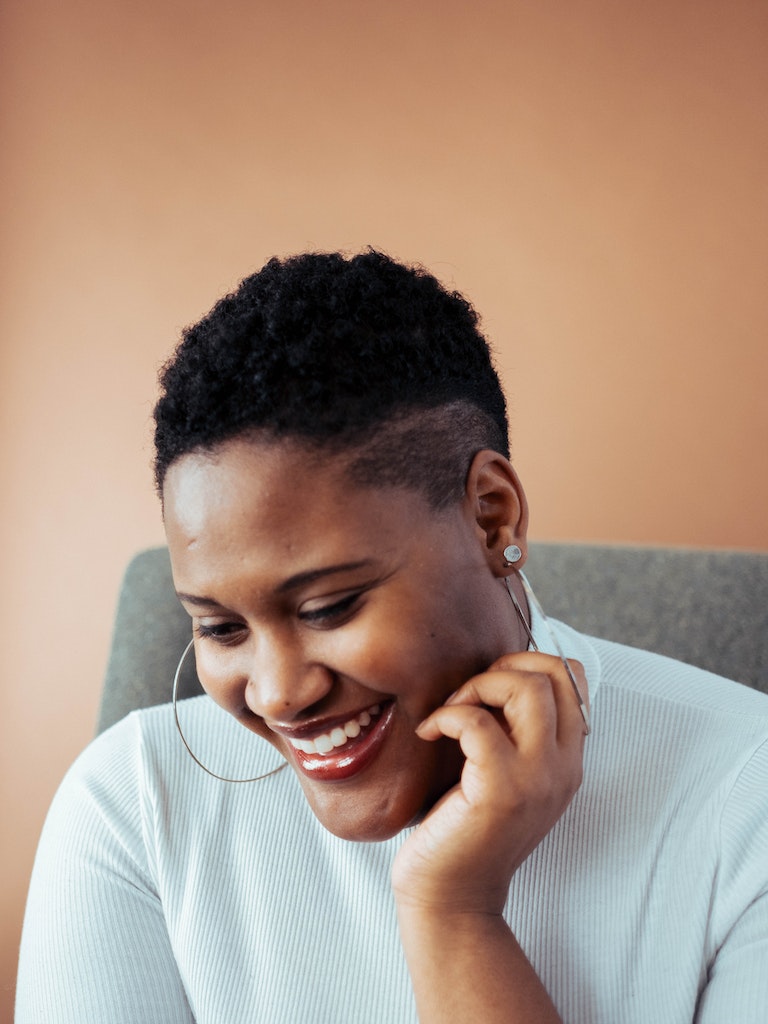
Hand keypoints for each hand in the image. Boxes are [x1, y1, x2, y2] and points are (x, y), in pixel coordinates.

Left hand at [391, 652, 588, 916]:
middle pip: (555, 674)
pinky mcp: (500, 791)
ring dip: (477, 686)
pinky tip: (429, 735)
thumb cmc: (465, 828)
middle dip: (503, 667)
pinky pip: (476, 722)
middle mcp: (562, 767)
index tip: (489, 686)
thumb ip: (515, 732)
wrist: (451, 896)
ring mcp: (536, 779)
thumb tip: (494, 674)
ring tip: (450, 713)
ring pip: (527, 688)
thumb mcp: (505, 774)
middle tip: (467, 696)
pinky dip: (447, 716)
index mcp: (566, 759)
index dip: (529, 663)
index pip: (574, 678)